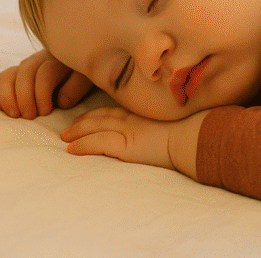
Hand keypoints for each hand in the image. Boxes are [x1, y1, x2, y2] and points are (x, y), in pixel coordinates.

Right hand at [0, 49, 92, 118]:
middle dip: (24, 97)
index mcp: (58, 60)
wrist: (74, 65)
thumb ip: (76, 88)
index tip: (46, 112)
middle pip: (24, 73)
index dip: (42, 94)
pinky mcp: (14, 74)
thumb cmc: (80, 76)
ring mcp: (24, 66)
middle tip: (29, 117)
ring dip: (7, 96)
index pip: (44, 73)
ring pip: (8, 75)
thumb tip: (61, 101)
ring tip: (14, 114)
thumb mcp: (86, 79)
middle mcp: (38, 60)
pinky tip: (2, 108)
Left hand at [61, 107, 207, 178]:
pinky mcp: (126, 145)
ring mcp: (129, 131)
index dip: (99, 114)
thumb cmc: (193, 133)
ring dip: (78, 133)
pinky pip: (99, 143)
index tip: (87, 117)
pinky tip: (72, 150)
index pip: (116, 111)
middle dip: (83, 121)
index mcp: (144, 116)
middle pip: (102, 117)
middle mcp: (134, 120)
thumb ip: (168, 128)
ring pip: (96, 128)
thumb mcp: (178, 127)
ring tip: (65, 138)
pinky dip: (83, 145)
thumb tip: (171, 132)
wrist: (196, 139)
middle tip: (69, 127)